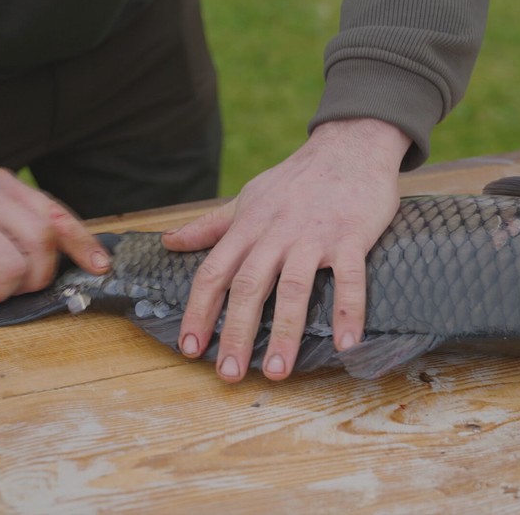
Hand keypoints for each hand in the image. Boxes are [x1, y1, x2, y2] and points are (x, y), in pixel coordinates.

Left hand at [162, 118, 410, 381]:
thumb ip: (210, 226)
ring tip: (277, 371)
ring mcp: (314, 237)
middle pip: (248, 287)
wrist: (349, 146)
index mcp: (248, 228)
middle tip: (228, 374)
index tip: (191, 347)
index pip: (214, 273)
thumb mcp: (247, 198)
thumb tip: (168, 242)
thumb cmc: (296, 179)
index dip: (200, 312)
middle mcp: (276, 234)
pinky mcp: (351, 236)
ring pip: (294, 289)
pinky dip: (349, 311)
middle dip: (236, 333)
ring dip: (286, 333)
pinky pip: (350, 279)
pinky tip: (346, 344)